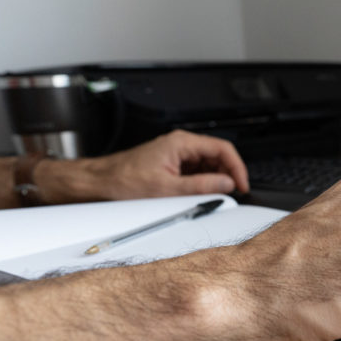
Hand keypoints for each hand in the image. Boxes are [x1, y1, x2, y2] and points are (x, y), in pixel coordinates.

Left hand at [42, 130, 249, 202]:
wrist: (98, 184)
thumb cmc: (123, 182)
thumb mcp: (167, 189)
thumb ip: (201, 186)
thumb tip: (226, 184)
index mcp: (181, 143)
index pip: (222, 149)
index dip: (237, 168)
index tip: (241, 185)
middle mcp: (180, 145)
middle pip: (217, 157)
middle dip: (226, 175)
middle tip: (230, 194)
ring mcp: (176, 155)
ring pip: (207, 166)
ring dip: (214, 181)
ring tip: (211, 197)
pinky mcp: (171, 166)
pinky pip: (195, 173)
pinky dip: (201, 184)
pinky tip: (198, 195)